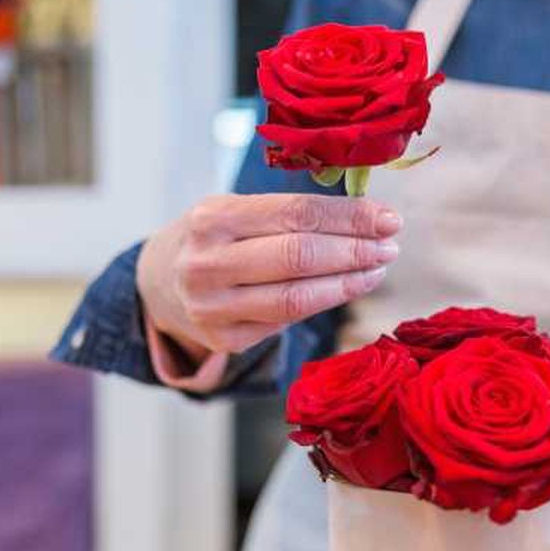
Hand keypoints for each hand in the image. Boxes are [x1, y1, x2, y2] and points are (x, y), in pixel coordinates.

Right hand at [137, 193, 400, 362]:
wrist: (159, 283)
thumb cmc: (214, 238)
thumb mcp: (234, 210)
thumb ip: (288, 213)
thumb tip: (368, 218)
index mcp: (212, 217)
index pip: (295, 213)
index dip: (349, 217)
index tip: (389, 218)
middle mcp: (207, 263)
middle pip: (299, 256)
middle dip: (354, 251)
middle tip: (390, 246)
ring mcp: (213, 307)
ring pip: (296, 297)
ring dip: (348, 283)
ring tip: (378, 269)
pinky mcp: (225, 340)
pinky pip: (287, 322)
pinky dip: (324, 302)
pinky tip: (347, 288)